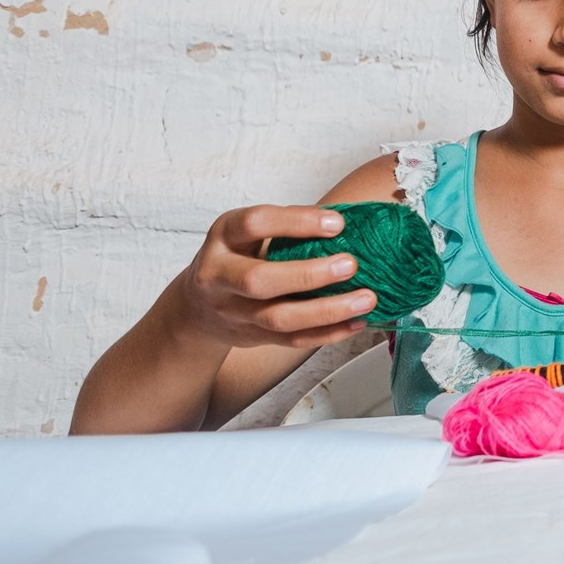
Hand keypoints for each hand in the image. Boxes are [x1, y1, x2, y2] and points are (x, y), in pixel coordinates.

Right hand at [166, 206, 377, 350]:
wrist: (196, 307)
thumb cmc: (237, 256)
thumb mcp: (247, 232)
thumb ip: (285, 226)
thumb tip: (348, 224)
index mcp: (223, 236)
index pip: (255, 224)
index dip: (296, 222)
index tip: (338, 223)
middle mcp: (220, 276)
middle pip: (259, 281)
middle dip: (308, 275)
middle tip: (351, 265)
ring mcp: (233, 312)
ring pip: (278, 318)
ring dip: (327, 311)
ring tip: (367, 299)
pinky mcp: (251, 337)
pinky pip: (292, 340)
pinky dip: (328, 333)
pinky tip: (357, 322)